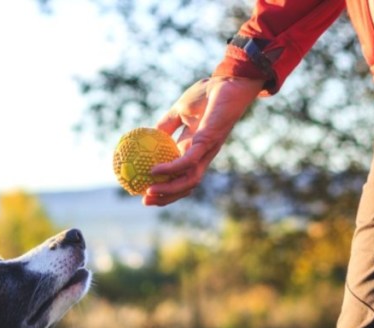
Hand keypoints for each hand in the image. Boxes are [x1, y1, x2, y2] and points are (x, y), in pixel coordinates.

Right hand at [144, 76, 265, 206]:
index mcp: (194, 149)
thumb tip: (146, 135)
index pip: (181, 175)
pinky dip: (171, 169)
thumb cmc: (208, 94)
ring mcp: (206, 151)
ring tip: (149, 193)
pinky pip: (187, 161)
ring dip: (169, 191)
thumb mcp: (180, 110)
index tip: (144, 190)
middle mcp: (201, 155)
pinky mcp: (208, 142)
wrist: (228, 81)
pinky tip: (155, 171)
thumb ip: (166, 124)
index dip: (166, 187)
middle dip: (166, 197)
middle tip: (144, 200)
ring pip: (189, 180)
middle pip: (186, 185)